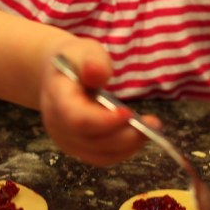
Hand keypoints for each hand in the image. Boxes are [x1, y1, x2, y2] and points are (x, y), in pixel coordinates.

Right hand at [39, 41, 145, 164]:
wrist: (60, 76)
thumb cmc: (76, 61)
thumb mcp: (85, 51)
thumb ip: (93, 62)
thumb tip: (97, 73)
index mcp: (57, 98)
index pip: (77, 119)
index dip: (104, 121)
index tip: (129, 113)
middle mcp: (57, 124)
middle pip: (91, 140)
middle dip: (125, 136)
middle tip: (153, 123)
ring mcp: (66, 140)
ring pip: (99, 154)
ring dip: (128, 146)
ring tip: (150, 129)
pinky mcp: (78, 149)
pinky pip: (102, 158)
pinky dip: (123, 151)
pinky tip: (138, 137)